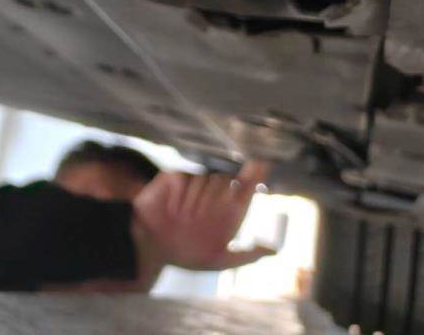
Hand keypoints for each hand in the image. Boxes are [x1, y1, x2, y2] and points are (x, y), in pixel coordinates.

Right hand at [131, 161, 275, 273]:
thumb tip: (274, 251)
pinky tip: (175, 210)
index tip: (264, 163)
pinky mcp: (174, 178)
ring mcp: (192, 184)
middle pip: (227, 181)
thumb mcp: (218, 260)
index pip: (245, 187)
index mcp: (226, 212)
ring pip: (208, 179)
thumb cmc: (183, 254)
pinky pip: (186, 179)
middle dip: (220, 199)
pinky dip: (183, 196)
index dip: (255, 174)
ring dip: (199, 201)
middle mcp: (212, 195)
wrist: (149, 247)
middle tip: (202, 219)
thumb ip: (246, 256)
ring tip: (185, 219)